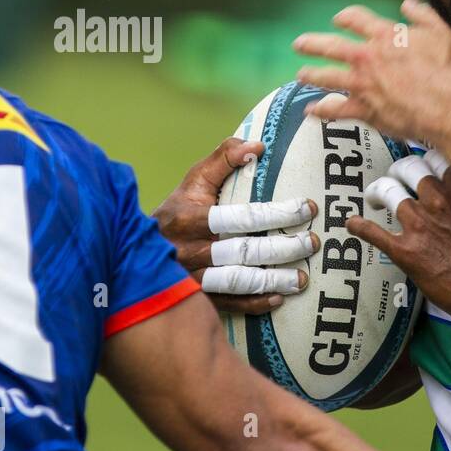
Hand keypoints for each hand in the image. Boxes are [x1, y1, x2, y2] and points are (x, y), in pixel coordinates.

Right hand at [153, 138, 318, 313]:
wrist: (137, 250)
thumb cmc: (178, 210)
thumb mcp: (194, 181)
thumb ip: (223, 159)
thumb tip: (258, 146)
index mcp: (187, 218)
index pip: (241, 216)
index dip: (278, 213)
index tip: (307, 209)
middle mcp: (187, 251)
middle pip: (244, 251)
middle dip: (284, 248)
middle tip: (312, 243)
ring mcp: (190, 279)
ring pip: (238, 282)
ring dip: (274, 280)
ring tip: (302, 279)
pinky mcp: (194, 299)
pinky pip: (228, 305)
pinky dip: (254, 304)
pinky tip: (278, 299)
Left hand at [292, 0, 450, 141]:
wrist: (446, 106)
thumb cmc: (448, 69)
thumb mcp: (442, 32)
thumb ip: (423, 15)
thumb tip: (408, 3)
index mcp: (385, 35)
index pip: (356, 19)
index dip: (345, 17)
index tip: (339, 19)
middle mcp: (367, 56)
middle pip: (331, 46)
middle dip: (313, 43)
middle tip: (300, 44)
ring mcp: (362, 84)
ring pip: (328, 77)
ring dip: (312, 75)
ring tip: (302, 74)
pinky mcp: (364, 109)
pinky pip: (336, 110)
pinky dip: (323, 110)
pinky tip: (312, 111)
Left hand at [348, 152, 450, 325]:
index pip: (433, 156)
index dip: (425, 159)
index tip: (422, 165)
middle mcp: (436, 198)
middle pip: (407, 168)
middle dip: (399, 172)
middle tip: (397, 179)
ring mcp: (418, 222)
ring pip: (387, 191)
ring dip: (377, 192)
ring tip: (375, 197)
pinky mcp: (404, 249)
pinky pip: (371, 231)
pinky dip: (358, 226)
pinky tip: (352, 224)